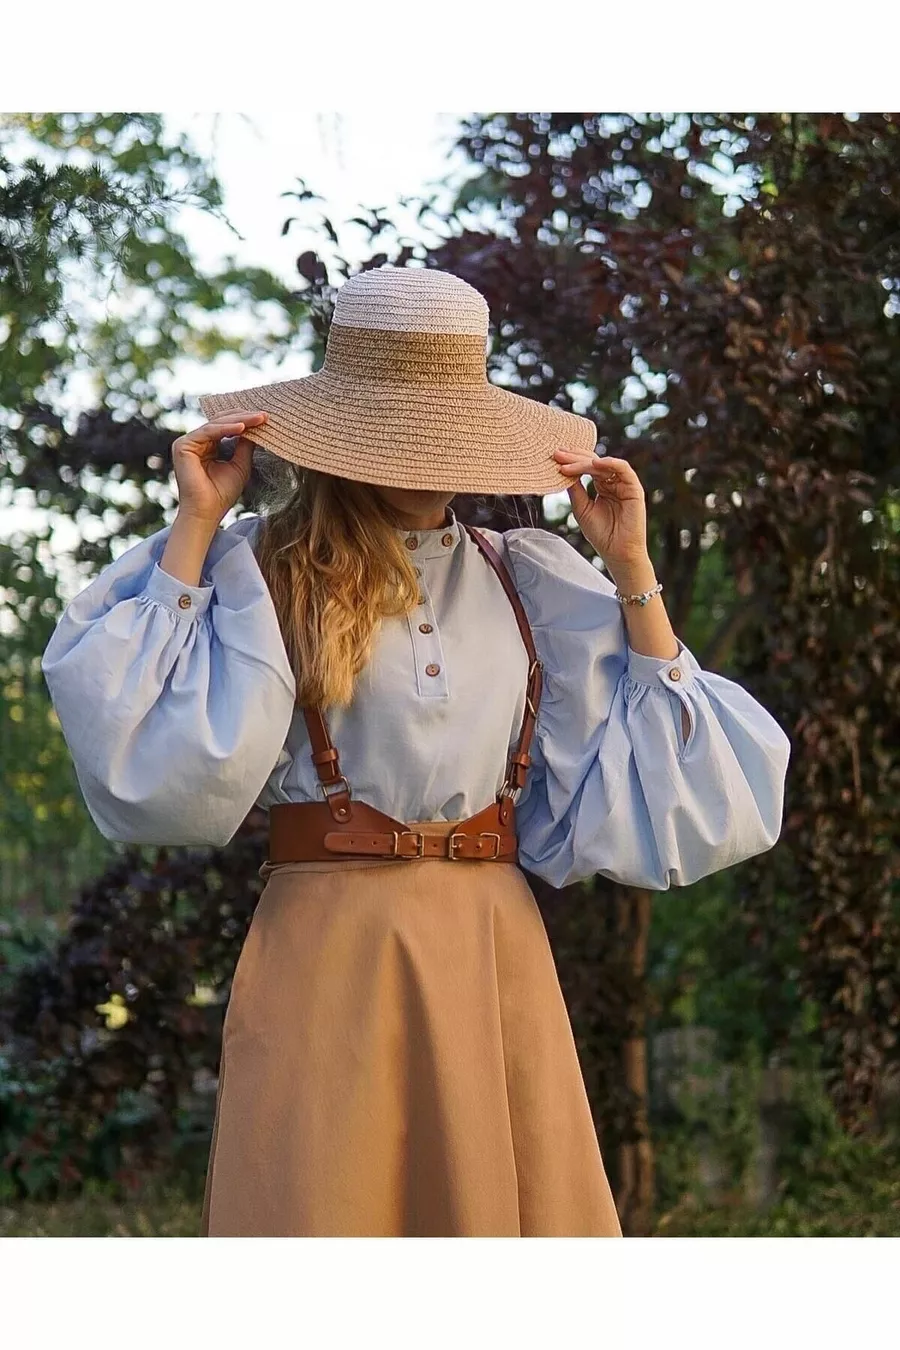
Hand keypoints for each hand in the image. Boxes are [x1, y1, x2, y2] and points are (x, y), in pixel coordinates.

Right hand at [170, 410, 267, 525]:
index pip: (226, 426)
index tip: (266, 418)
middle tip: (264, 415)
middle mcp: (195, 442)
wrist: (207, 513)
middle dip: (244, 416)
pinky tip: (243, 428)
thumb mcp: (240, 465)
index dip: (246, 421)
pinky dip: (226, 429)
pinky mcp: (183, 446)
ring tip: (258, 419)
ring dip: (239, 420)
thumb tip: (256, 426)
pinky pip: (208, 432)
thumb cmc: (222, 494)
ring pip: (216, 423)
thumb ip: (245, 445)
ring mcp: (187, 443)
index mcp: (207, 446)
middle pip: (221, 421)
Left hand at [552, 448, 648, 565]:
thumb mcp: (582, 508)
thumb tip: (562, 471)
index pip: (587, 467)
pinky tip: (594, 463)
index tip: (554, 458)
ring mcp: (624, 484)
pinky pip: (623, 470)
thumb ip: (575, 489)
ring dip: (586, 461)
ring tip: (568, 462)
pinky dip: (610, 463)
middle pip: (594, 462)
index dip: (571, 461)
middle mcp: (613, 482)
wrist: (617, 553)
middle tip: (558, 454)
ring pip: (605, 464)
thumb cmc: (601, 534)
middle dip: (575, 457)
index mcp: (602, 486)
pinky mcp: (634, 489)